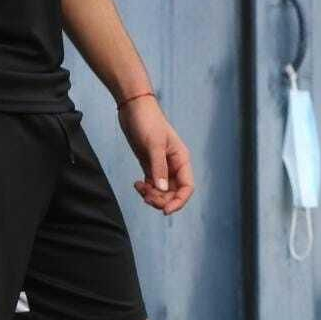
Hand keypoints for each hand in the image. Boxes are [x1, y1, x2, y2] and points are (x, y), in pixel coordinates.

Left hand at [119, 95, 194, 214]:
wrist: (134, 108)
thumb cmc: (147, 122)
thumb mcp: (153, 144)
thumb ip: (158, 168)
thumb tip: (161, 189)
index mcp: (181, 159)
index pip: (187, 187)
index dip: (179, 201)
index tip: (165, 211)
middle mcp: (174, 165)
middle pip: (174, 193)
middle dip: (161, 199)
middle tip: (146, 197)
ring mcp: (162, 166)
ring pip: (162, 191)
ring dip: (152, 195)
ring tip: (139, 188)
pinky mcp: (150, 165)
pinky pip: (152, 185)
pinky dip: (145, 189)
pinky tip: (136, 184)